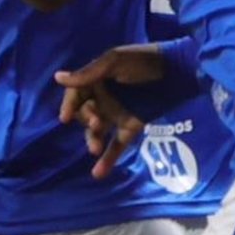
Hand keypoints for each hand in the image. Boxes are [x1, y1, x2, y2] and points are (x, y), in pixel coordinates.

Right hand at [53, 44, 164, 178]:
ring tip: (95, 148)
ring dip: (92, 140)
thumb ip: (88, 74)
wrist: (177, 70)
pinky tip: (98, 173)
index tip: (66, 118)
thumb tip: (57, 78)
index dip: (69, 106)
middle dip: (86, 120)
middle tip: (97, 122)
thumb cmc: (142, 61)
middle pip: (84, 114)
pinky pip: (117, 145)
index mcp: (96, 81)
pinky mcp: (131, 127)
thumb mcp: (113, 62)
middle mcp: (103, 99)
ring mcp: (117, 114)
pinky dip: (108, 159)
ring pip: (97, 132)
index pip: (75, 95)